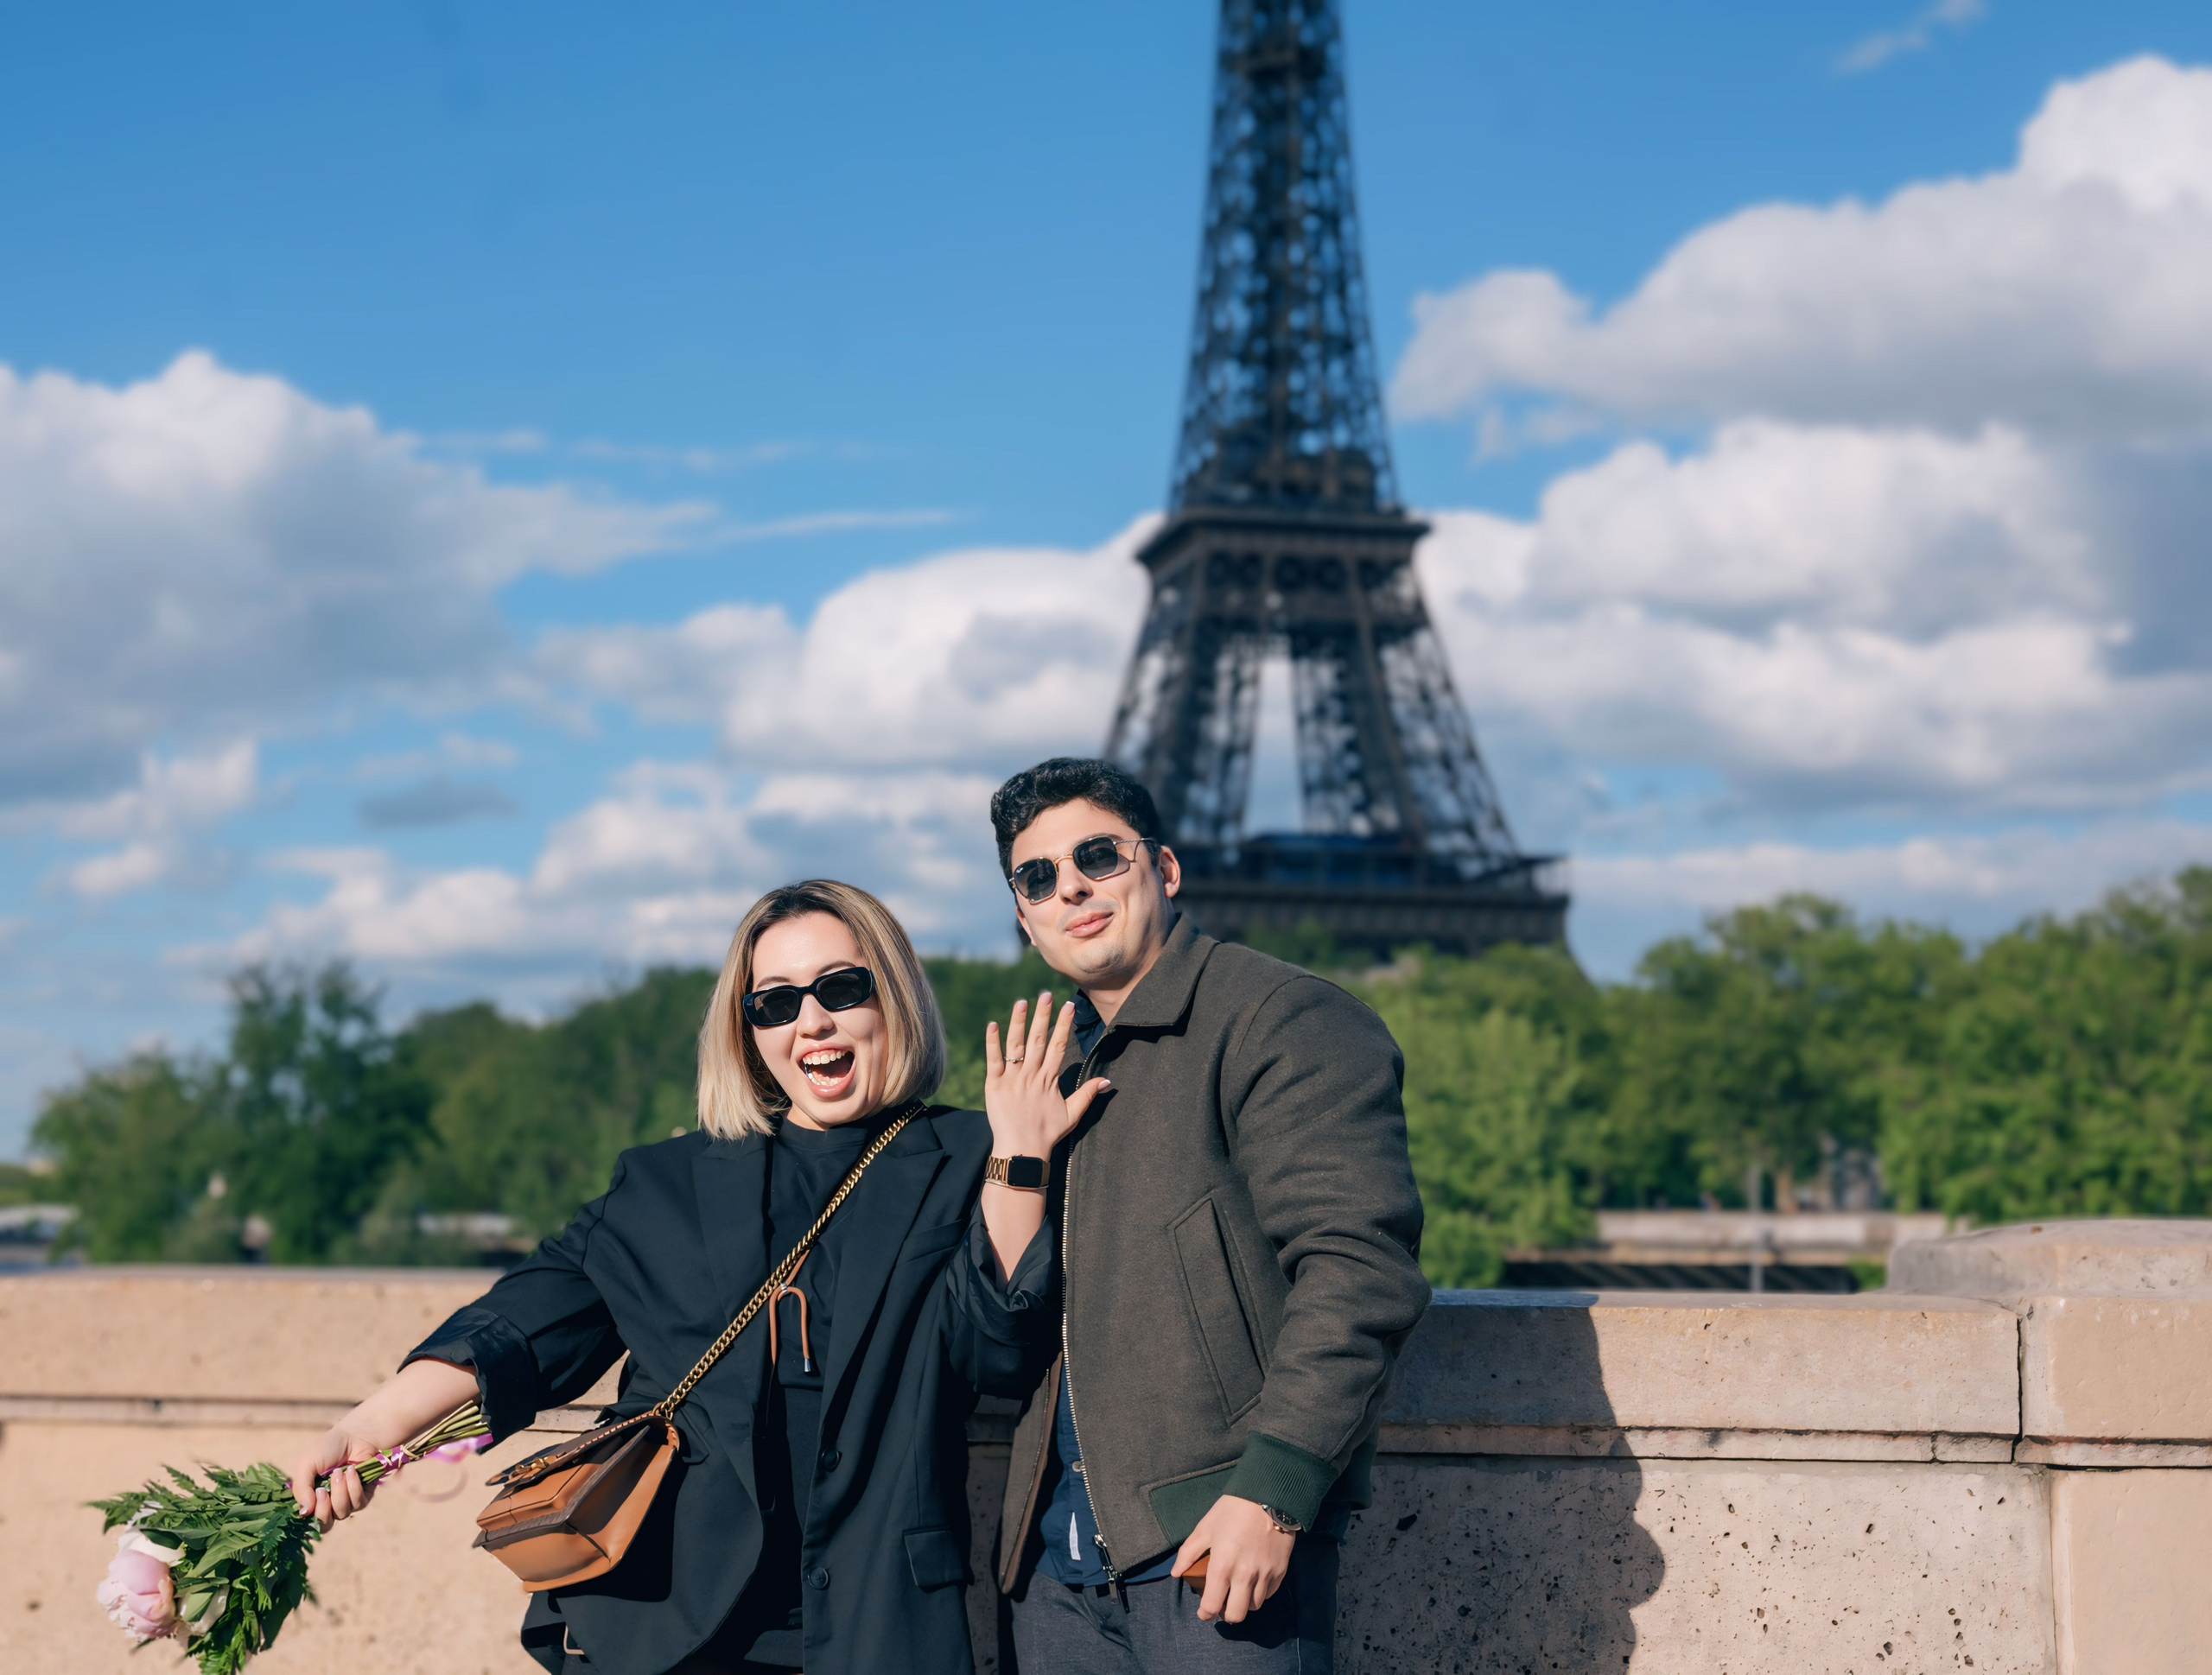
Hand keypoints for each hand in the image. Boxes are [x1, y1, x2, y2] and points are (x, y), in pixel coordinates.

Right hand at [289, 1424, 384, 1531]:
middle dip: (324, 1509)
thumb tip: (304, 1513)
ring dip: (340, 1493)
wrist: (355, 1435)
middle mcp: (327, 1503)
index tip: (315, 1493)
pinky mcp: (364, 1496)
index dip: (311, 1515)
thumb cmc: (327, 1448)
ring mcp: (346, 1501)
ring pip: (342, 1513)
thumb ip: (301, 1489)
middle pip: (325, 1525)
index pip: (308, 1521)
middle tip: (323, 1490)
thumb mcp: (306, 1464)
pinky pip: (359, 1504)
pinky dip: (355, 1488)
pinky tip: (353, 1471)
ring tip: (339, 1472)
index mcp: (310, 1498)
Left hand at [983, 990, 1107, 1158]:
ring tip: (1022, 1002)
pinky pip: (993, 1060)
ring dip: (1019, 1022)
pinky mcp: (994, 1085)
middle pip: (1039, 1039)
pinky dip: (992, 1042)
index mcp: (1049, 1079)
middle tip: (1046, 994)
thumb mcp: (1072, 1114)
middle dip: (1043, 1016)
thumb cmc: (1047, 1134)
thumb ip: (1087, 1094)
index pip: (1058, 1045)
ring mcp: (1012, 1079)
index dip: (1063, 1024)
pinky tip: (993, 1025)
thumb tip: (1107, 1081)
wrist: (1022, 1151)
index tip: (1068, 1005)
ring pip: (1016, 1045)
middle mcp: (1032, 1075)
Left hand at [1172, 1495, 1293, 1623]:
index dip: (1205, 1613)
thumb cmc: (1233, 1510)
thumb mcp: (1206, 1527)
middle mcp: (1244, 1576)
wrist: (1270, 1496)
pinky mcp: (1280, 1571)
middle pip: (1236, 1615)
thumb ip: (1189, 1552)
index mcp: (1222, 1566)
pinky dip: (1260, 1593)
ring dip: (1244, 1603)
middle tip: (1222, 1604)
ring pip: (1254, 1607)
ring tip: (1238, 1591)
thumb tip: (1176, 1573)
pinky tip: (1254, 1581)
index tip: (1204, 1612)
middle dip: (1225, 1614)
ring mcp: (1265, 1575)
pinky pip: (1268, 1594)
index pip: (1212, 1605)